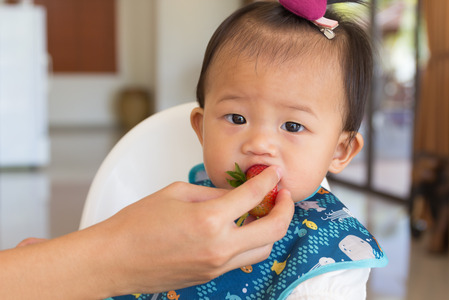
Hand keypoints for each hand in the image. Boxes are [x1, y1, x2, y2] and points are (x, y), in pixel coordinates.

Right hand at [0, 166, 292, 298]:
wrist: (115, 259)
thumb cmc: (137, 223)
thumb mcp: (177, 193)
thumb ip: (213, 193)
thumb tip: (236, 194)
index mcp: (209, 219)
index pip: (253, 196)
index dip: (268, 181)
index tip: (273, 174)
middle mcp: (219, 246)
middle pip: (273, 230)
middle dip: (284, 210)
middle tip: (281, 195)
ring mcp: (216, 265)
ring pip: (262, 250)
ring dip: (268, 229)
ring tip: (262, 212)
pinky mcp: (210, 276)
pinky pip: (241, 259)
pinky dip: (249, 243)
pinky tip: (239, 228)